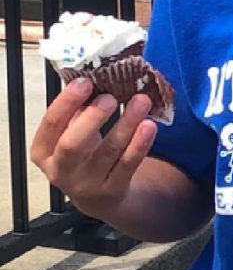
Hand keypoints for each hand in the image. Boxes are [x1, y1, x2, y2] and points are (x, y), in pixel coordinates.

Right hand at [30, 78, 157, 220]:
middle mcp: (61, 170)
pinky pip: (128, 165)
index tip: (85, 81)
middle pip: (73, 145)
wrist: (99, 195)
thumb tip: (98, 73)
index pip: (51, 125)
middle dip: (92, 118)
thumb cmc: (85, 152)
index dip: (66, 103)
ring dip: (126, 124)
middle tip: (110, 97)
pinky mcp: (113, 190)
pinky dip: (140, 144)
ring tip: (141, 101)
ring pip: (107, 152)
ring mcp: (87, 184)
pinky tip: (150, 125)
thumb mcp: (73, 132)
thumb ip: (79, 108)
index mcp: (44, 150)